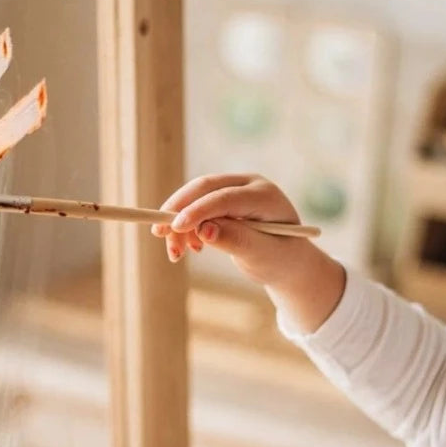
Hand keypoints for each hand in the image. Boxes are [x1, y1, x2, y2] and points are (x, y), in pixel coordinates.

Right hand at [152, 174, 345, 332]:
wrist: (286, 261)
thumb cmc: (279, 260)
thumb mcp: (261, 256)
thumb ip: (236, 240)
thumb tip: (204, 230)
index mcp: (266, 196)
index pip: (226, 197)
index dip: (198, 210)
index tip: (175, 227)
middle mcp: (249, 185)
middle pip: (204, 187)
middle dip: (179, 210)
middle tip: (159, 233)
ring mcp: (235, 189)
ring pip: (195, 196)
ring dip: (179, 222)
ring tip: (175, 253)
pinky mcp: (223, 198)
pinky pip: (195, 205)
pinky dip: (185, 226)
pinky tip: (191, 247)